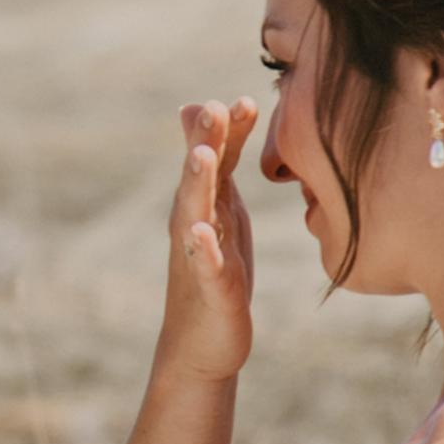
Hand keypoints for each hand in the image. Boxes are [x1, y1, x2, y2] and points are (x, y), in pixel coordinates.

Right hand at [158, 97, 258, 382]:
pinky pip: (204, 267)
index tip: (248, 99)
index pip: (218, 158)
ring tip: (202, 156)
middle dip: (205, 142)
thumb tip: (202, 109)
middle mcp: (196, 223)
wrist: (200, 344)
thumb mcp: (221, 211)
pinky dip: (202, 250)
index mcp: (207, 204)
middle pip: (199, 177)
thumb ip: (219, 162)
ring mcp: (199, 257)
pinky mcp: (210, 291)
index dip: (229, 129)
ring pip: (195, 215)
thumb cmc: (215, 273)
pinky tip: (203, 234)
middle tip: (213, 109)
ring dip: (197, 185)